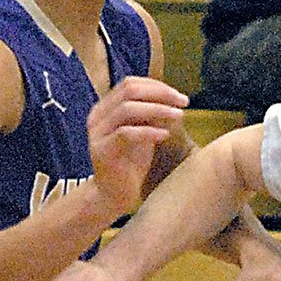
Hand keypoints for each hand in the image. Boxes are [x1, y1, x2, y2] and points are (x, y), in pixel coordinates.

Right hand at [88, 75, 188, 220]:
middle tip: (183, 102)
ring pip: (127, 109)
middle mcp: (97, 116)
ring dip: (157, 109)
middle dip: (160, 94)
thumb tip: (172, 98)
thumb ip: (151, 116)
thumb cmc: (130, 165)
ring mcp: (97, 133)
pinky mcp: (101, 151)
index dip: (157, 86)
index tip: (179, 96)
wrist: (112, 196)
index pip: (130, 84)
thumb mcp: (143, 134)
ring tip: (179, 116)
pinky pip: (126, 134)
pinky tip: (165, 136)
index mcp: (106, 108)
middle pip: (129, 91)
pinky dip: (148, 132)